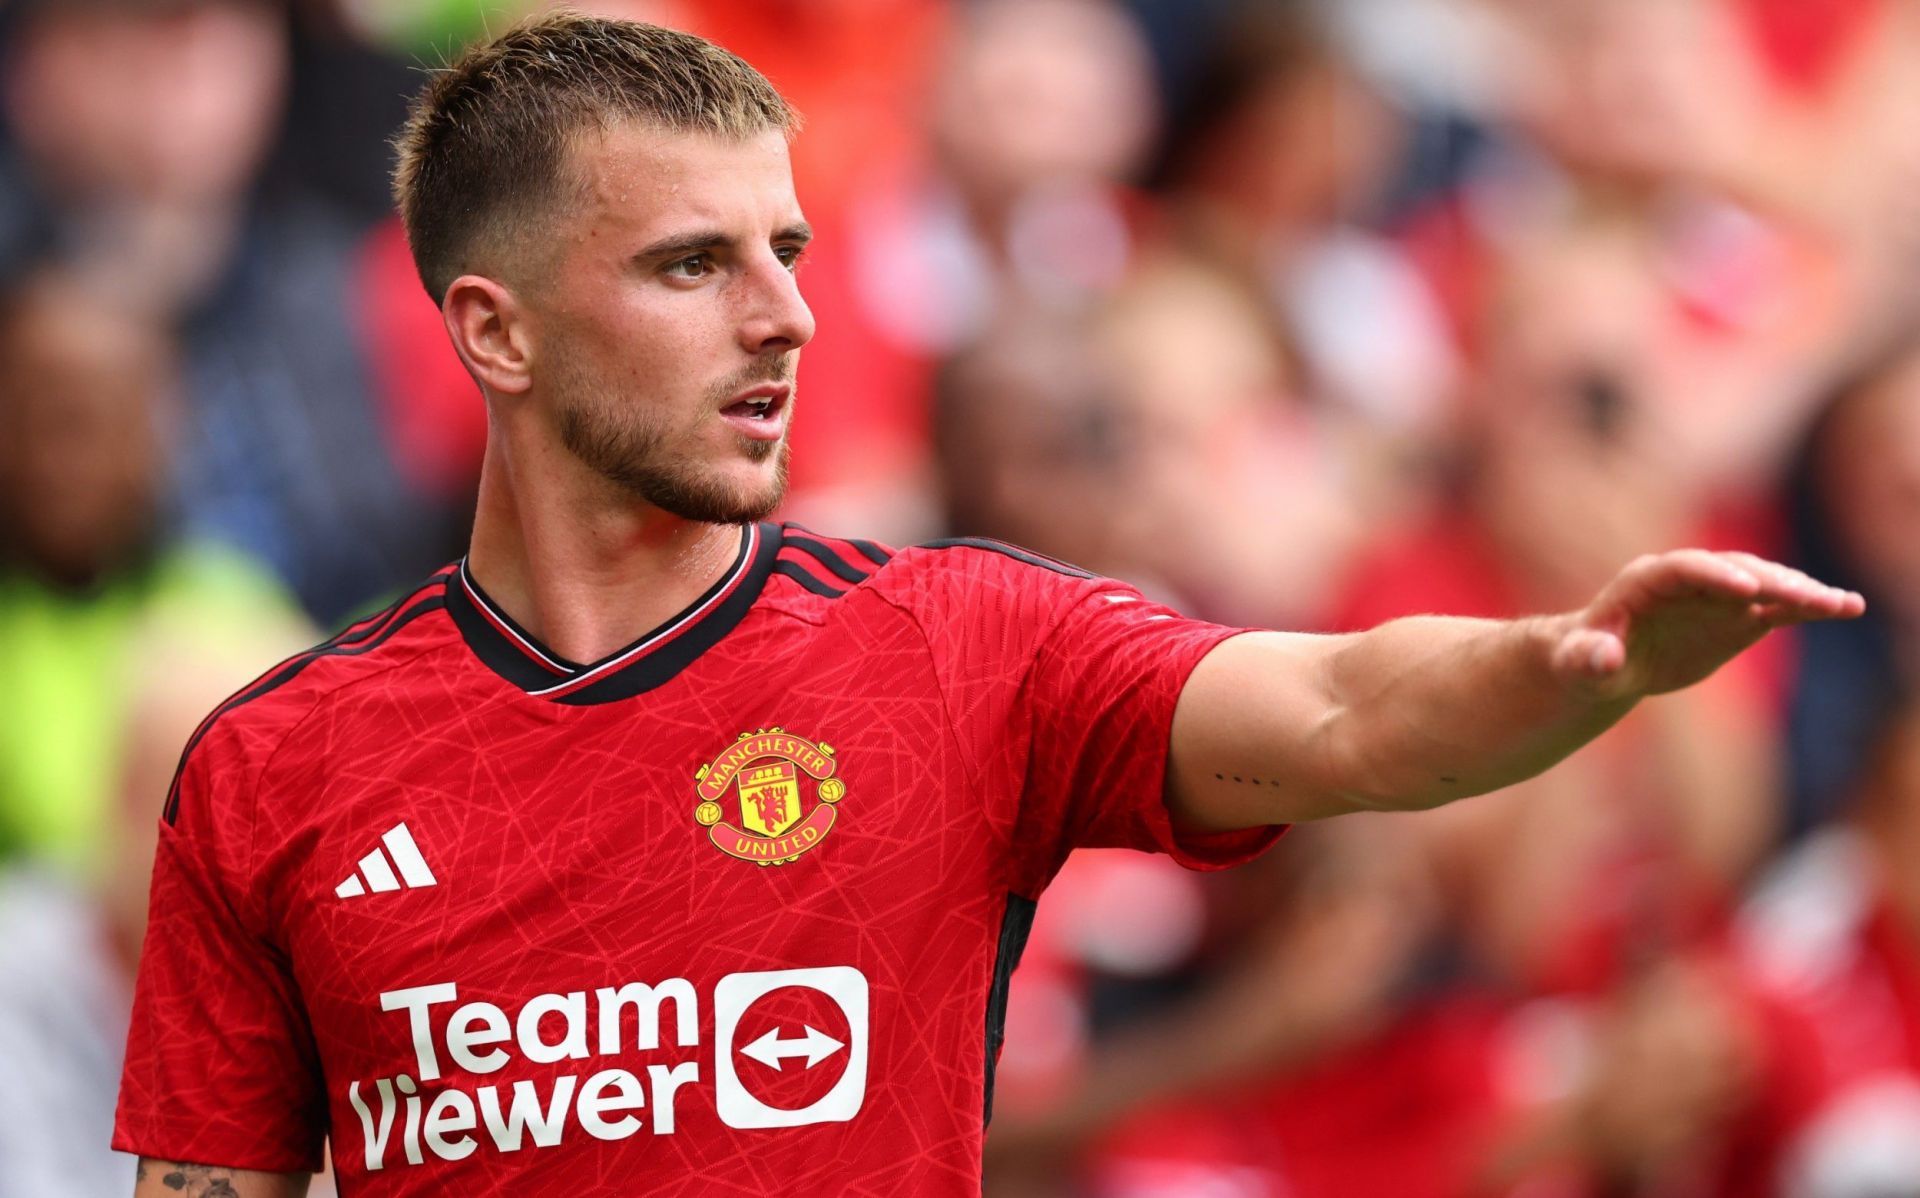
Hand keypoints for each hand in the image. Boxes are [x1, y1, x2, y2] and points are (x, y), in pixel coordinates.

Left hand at [1548, 549, 1865, 699]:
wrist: (1603, 662)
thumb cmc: (1582, 660)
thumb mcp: (1579, 663)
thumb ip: (1588, 658)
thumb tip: (1602, 657)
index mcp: (1644, 581)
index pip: (1683, 569)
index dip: (1713, 575)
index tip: (1746, 588)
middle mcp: (1688, 579)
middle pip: (1733, 571)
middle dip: (1769, 582)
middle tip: (1808, 597)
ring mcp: (1717, 595)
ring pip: (1764, 585)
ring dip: (1802, 592)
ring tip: (1843, 605)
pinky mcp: (1738, 615)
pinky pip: (1778, 607)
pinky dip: (1810, 608)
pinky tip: (1848, 607)